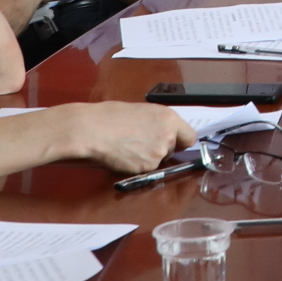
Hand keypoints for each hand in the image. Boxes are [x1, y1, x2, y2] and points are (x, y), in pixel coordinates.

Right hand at [54, 101, 198, 175]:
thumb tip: (162, 131)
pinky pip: (146, 169)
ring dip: (148, 157)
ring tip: (128, 147)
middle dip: (161, 148)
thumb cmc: (110, 116)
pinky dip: (137, 165)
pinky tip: (123, 155)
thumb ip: (158, 123)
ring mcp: (158, 155)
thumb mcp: (141, 111)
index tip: (174, 141)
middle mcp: (168, 137)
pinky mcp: (145, 169)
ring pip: (159, 160)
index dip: (180, 140)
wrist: (91, 130)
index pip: (190, 137)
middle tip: (141, 141)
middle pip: (173, 149)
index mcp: (169, 118)